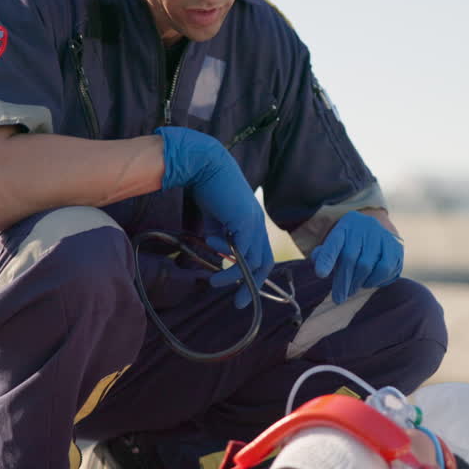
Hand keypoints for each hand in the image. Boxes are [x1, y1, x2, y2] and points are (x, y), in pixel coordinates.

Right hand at [157, 127, 273, 305]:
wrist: (205, 165)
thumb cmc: (209, 189)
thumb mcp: (216, 220)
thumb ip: (221, 238)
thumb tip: (221, 256)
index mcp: (252, 224)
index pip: (259, 256)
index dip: (251, 276)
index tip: (237, 292)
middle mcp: (258, 225)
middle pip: (263, 263)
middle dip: (250, 286)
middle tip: (237, 302)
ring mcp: (254, 222)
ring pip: (253, 260)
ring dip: (233, 275)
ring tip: (215, 282)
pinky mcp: (246, 220)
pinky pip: (243, 249)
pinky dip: (228, 258)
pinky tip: (212, 250)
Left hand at [311, 211, 402, 304]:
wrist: (379, 232)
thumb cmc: (353, 243)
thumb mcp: (337, 245)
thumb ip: (325, 256)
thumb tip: (321, 270)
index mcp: (346, 225)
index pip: (334, 242)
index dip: (327, 259)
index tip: (321, 275)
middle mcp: (364, 226)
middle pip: (350, 257)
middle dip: (343, 281)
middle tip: (338, 298)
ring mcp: (381, 235)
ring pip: (366, 265)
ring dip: (358, 282)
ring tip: (353, 289)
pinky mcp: (396, 246)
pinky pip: (384, 268)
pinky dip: (375, 280)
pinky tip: (368, 282)